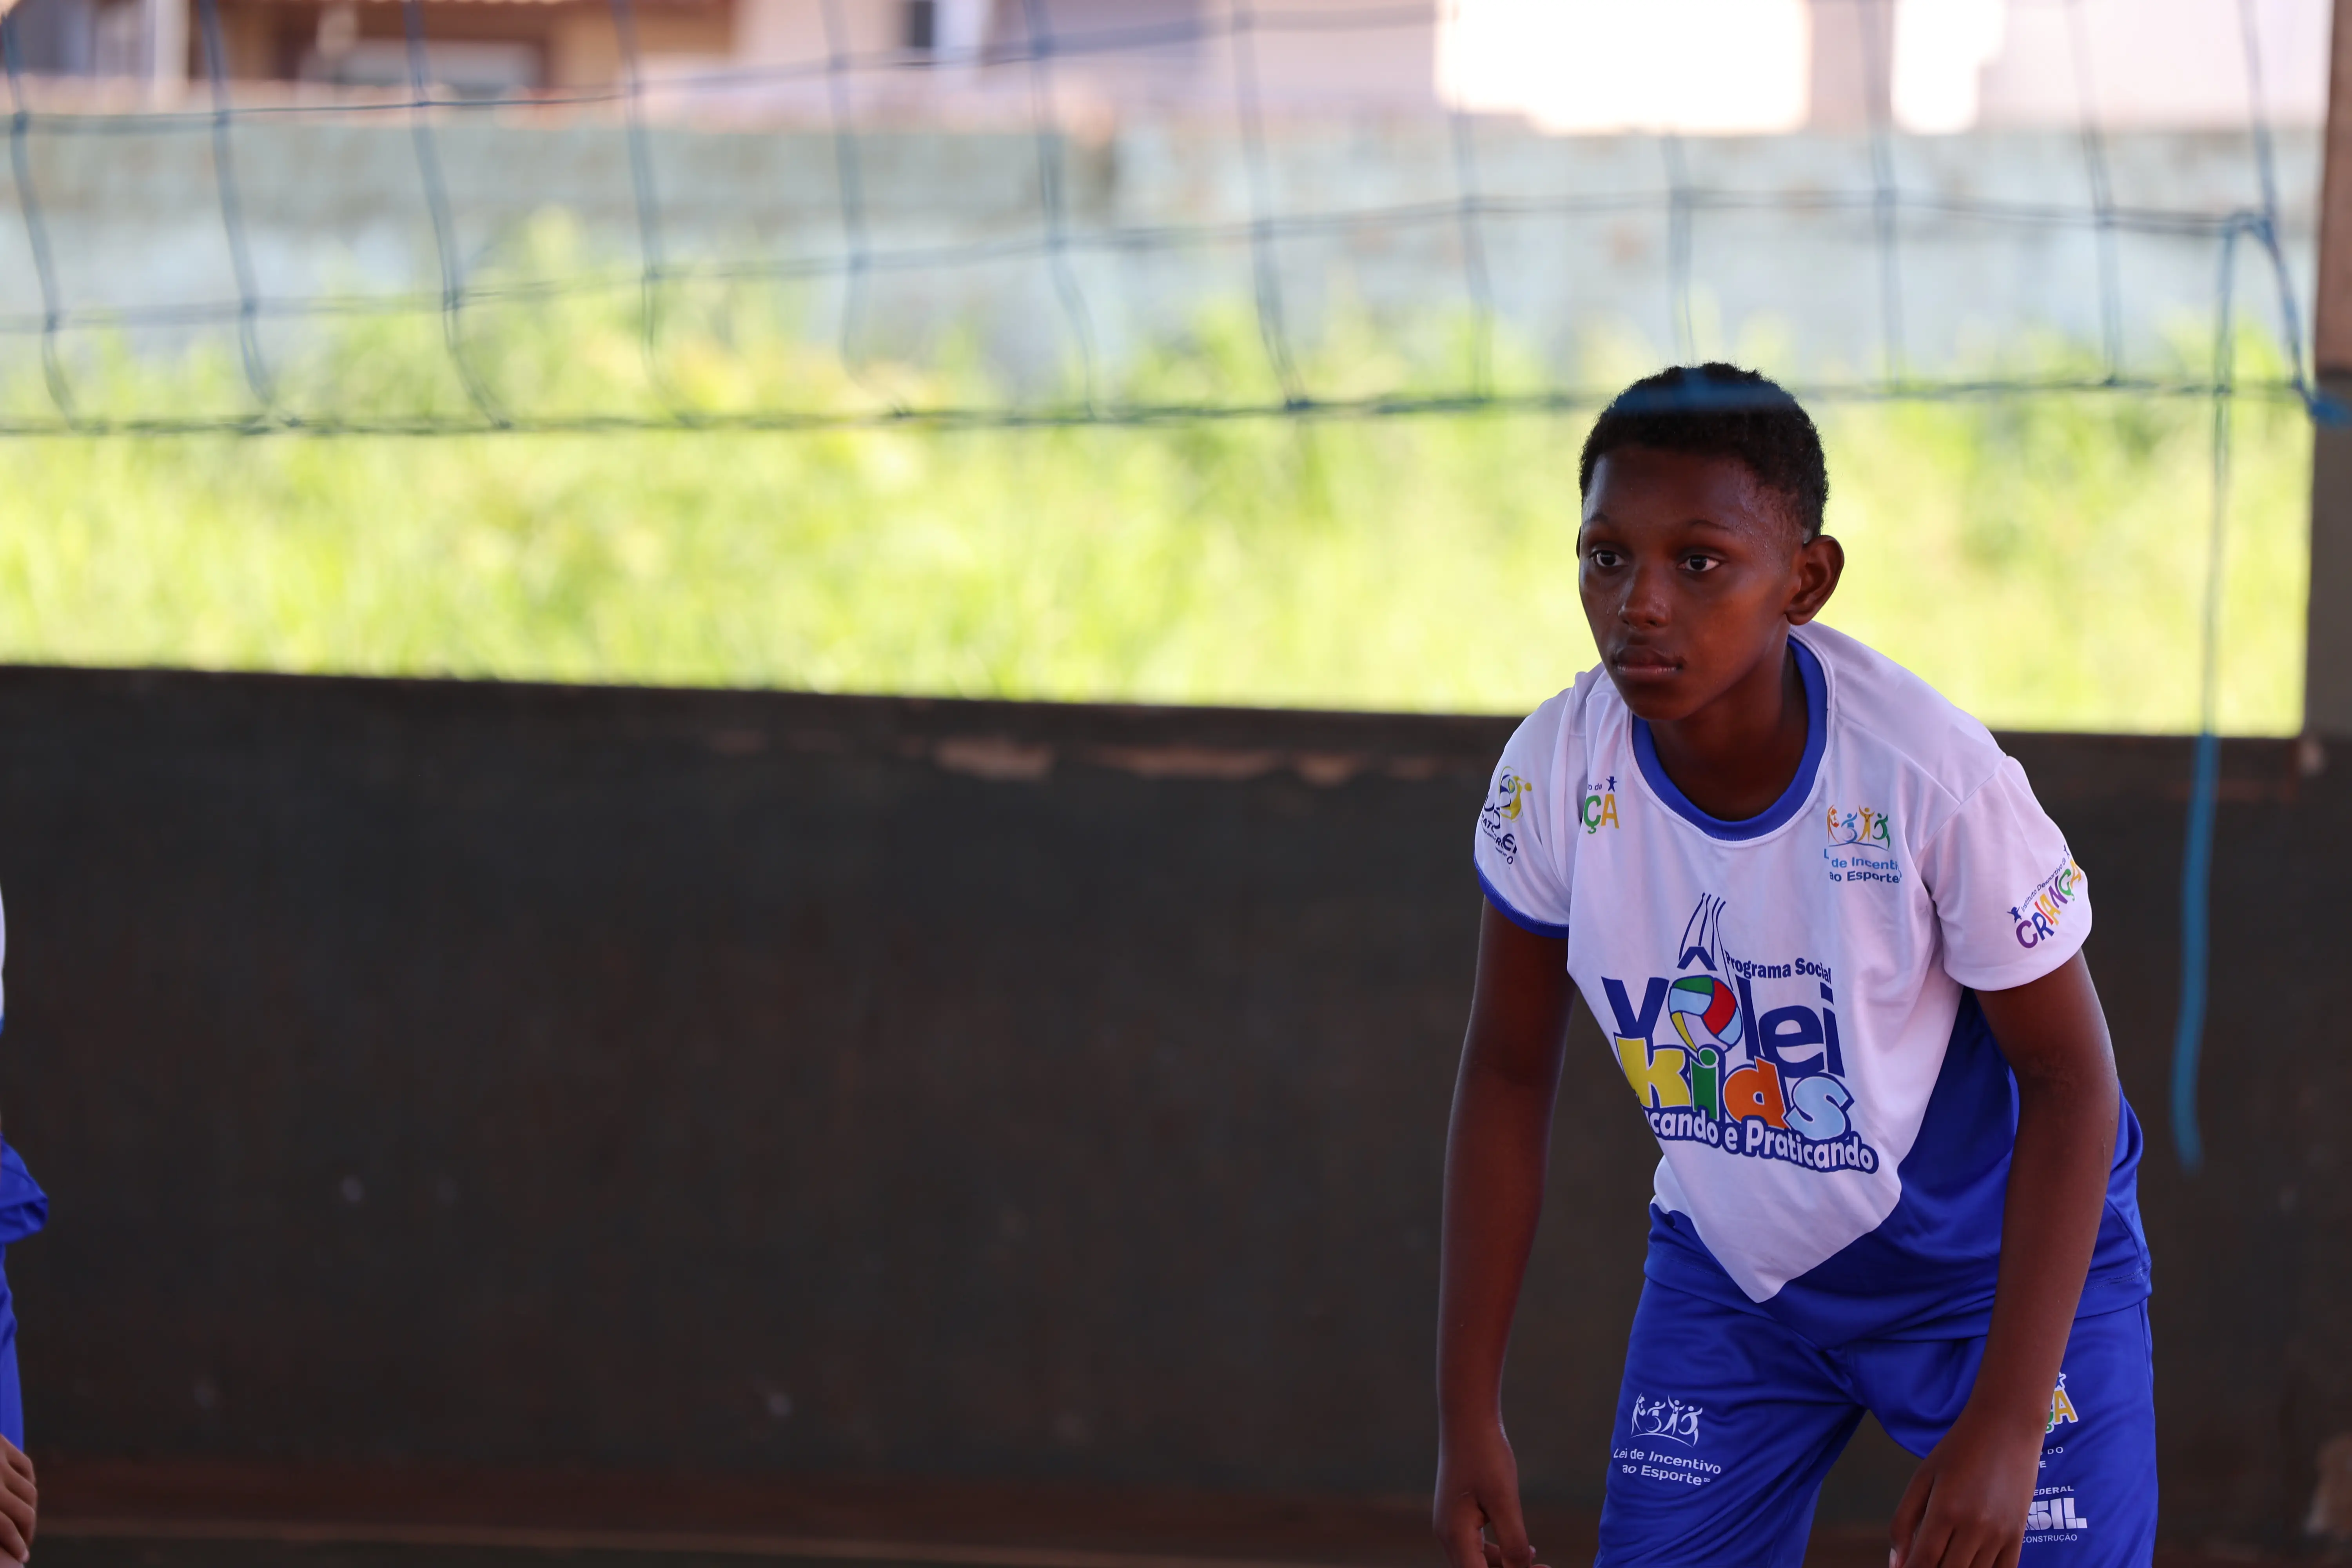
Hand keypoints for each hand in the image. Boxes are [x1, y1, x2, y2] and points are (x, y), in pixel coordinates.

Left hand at [0, 1434, 34, 1562]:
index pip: (4, 1528)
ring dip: (30, 1512)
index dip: (15, 1546)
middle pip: (23, 1512)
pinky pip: (26, 1468)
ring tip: (25, 1525)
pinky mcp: (1, 1444)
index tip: (21, 1559)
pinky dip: (28, 1485)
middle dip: (26, 1533)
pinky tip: (24, 1497)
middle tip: (24, 1547)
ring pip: (29, 1491)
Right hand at [1434, 1422, 1546, 1567]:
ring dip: (1505, 1566)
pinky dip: (1498, 1551)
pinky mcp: (1456, 1514)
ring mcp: (1449, 1524)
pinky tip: (1522, 1545)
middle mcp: (1447, 1535)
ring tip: (1536, 1559)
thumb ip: (1513, 1542)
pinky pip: (1476, 1545)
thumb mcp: (1505, 1501)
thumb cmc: (1486, 1455)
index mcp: (1455, 1536)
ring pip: (1476, 1562)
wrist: (1467, 1418)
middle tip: (1544, 1567)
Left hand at [1890, 1405, 2040, 1567]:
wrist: (2006, 1428)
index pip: (1924, 1561)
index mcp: (1945, 1511)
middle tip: (1923, 1559)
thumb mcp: (1922, 1478)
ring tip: (1943, 1557)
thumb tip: (1896, 1564)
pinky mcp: (2018, 1535)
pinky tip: (1967, 1563)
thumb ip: (1903, 1522)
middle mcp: (1975, 1527)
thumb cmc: (1957, 1450)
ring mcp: (2000, 1534)